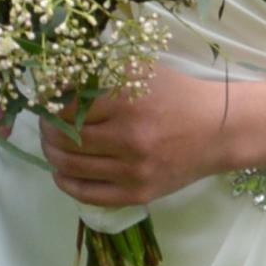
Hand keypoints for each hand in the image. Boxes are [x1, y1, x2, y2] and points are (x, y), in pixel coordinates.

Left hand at [42, 67, 233, 211]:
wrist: (219, 130)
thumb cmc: (177, 94)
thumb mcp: (141, 70)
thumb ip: (101, 73)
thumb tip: (57, 82)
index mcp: (127, 102)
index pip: (68, 107)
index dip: (50, 105)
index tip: (46, 102)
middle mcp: (129, 138)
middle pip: (64, 139)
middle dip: (47, 130)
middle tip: (46, 124)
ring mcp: (134, 170)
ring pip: (72, 167)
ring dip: (52, 155)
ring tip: (52, 145)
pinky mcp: (139, 193)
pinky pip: (89, 194)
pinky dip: (67, 183)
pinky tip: (62, 172)